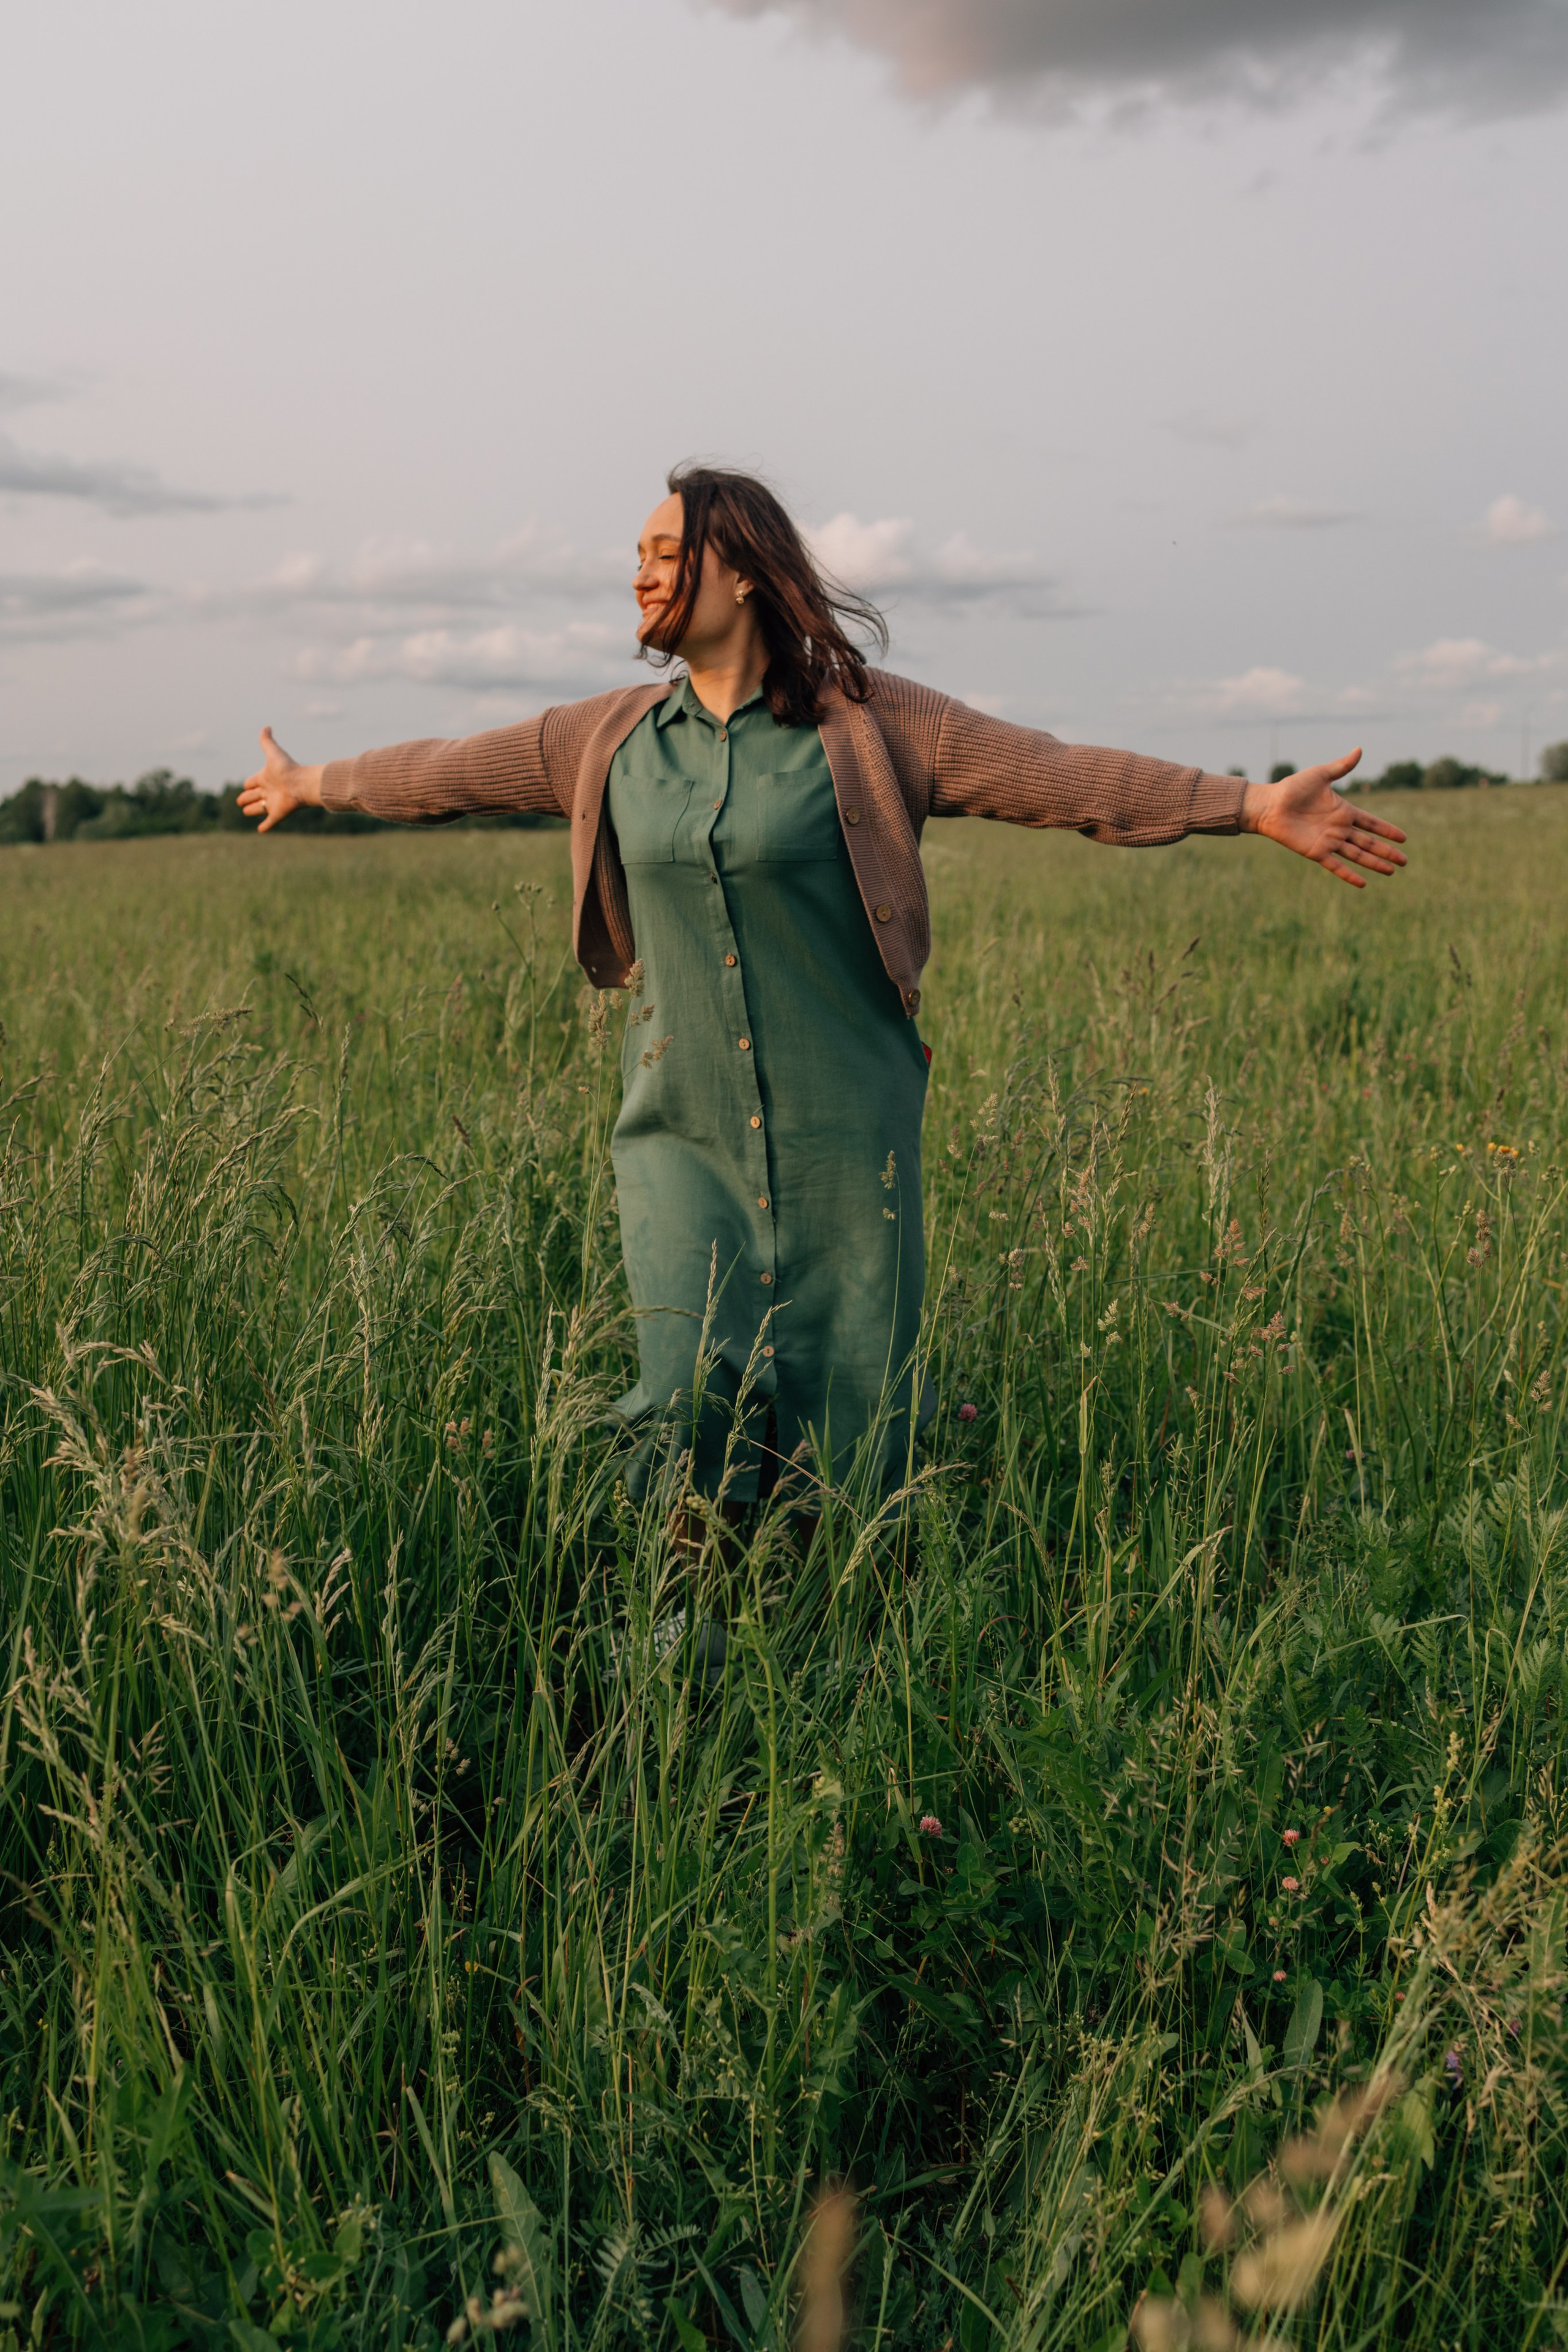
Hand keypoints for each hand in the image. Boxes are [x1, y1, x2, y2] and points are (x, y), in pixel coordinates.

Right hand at [237, 727, 323, 833]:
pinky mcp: (277, 814)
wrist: (301, 784)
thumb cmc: (287, 769)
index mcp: (266, 777)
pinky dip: (265, 826)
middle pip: (253, 795)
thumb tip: (267, 726)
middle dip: (246, 797)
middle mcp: (268, 791)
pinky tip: (261, 830)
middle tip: (240, 801)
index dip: (248, 783)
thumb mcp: (274, 753)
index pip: (252, 781)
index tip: (245, 784)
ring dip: (252, 809)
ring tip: (246, 811)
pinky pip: (270, 822)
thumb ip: (267, 741)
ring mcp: (272, 803)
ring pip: (258, 808)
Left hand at [1241, 750, 1406, 887]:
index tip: (1404, 838)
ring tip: (1392, 872)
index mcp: (1343, 811)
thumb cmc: (1292, 788)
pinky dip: (1349, 875)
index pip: (1371, 823)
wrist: (1270, 805)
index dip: (1387, 830)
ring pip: (1358, 855)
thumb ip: (1341, 767)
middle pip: (1369, 842)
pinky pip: (1336, 866)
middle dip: (1387, 851)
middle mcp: (1339, 828)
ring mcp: (1329, 841)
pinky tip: (1363, 883)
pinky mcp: (1316, 852)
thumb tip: (1359, 749)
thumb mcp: (1320, 775)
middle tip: (1404, 861)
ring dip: (1374, 863)